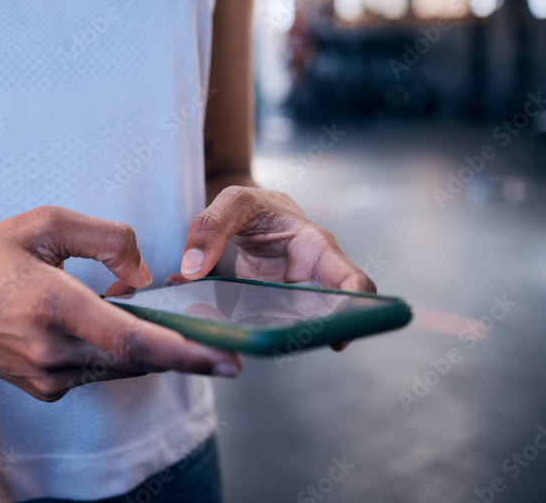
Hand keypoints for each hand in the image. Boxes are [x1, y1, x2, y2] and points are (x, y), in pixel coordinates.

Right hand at [0, 206, 241, 401]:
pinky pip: (97, 373)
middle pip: (136, 361)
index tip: (227, 361)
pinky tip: (115, 329)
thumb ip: (106, 239)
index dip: (185, 353)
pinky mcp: (43, 388)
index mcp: (53, 305)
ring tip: (170, 329)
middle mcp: (51, 350)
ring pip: (119, 369)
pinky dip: (117, 355)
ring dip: (148, 351)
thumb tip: (143, 275)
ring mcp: (46, 376)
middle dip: (182, 354)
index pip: (132, 341)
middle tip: (222, 347)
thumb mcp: (45, 223)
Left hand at [179, 186, 376, 349]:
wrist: (248, 218)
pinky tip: (212, 328)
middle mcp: (310, 280)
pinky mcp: (266, 311)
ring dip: (268, 339)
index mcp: (316, 249)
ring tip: (239, 341)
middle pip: (327, 317)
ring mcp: (290, 300)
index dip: (357, 307)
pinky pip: (258, 328)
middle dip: (313, 335)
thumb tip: (192, 268)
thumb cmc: (254, 207)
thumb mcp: (232, 203)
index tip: (341, 332)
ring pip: (290, 329)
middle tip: (286, 345)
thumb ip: (210, 228)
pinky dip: (237, 330)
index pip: (352, 280)